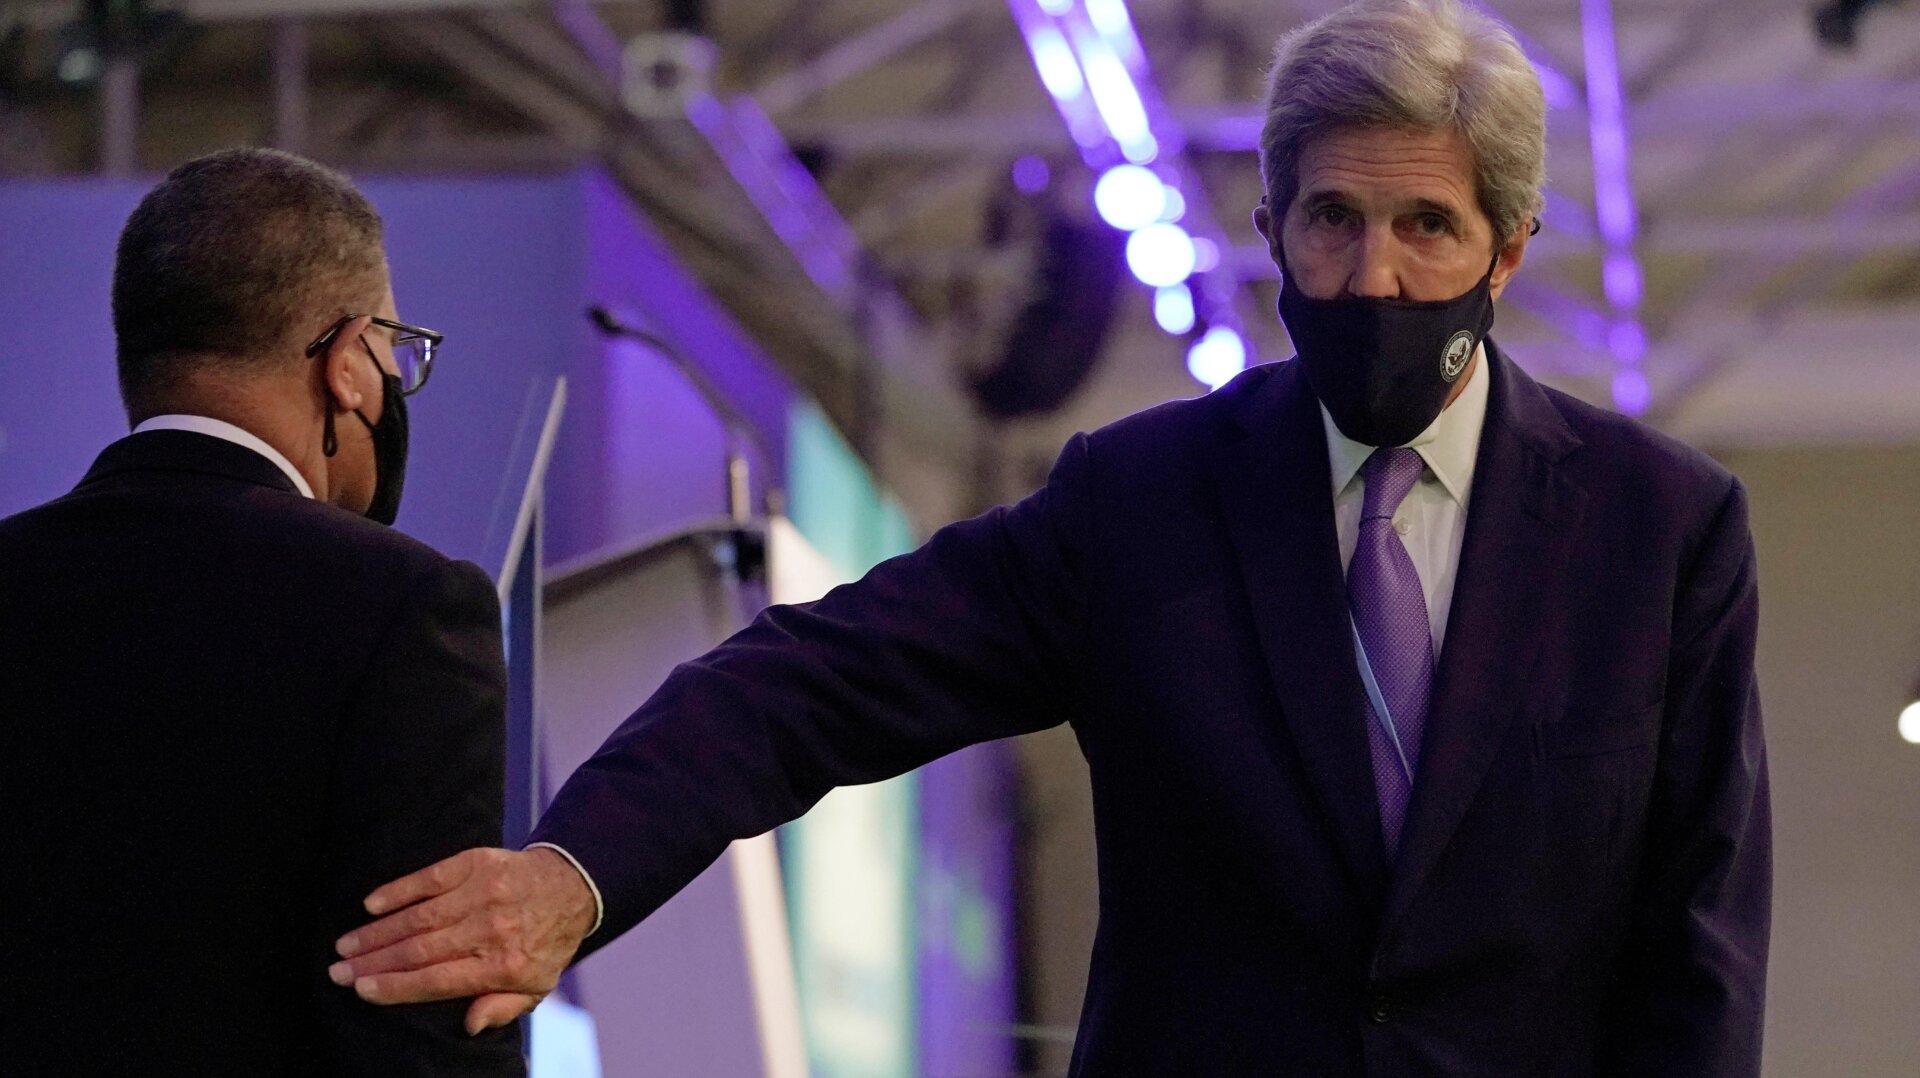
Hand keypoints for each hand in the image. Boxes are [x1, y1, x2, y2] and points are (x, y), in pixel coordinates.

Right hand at [328, 847, 597, 1034]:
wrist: (572, 886)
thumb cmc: (546, 943)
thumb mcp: (536, 987)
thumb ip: (502, 1008)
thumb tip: (469, 1025)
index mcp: (502, 964)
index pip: (438, 980)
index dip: (397, 986)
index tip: (362, 990)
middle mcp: (489, 929)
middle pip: (420, 949)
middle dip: (373, 962)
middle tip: (337, 970)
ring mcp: (482, 893)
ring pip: (419, 916)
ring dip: (377, 932)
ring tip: (345, 945)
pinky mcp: (476, 864)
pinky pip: (430, 877)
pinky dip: (398, 891)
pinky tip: (371, 904)